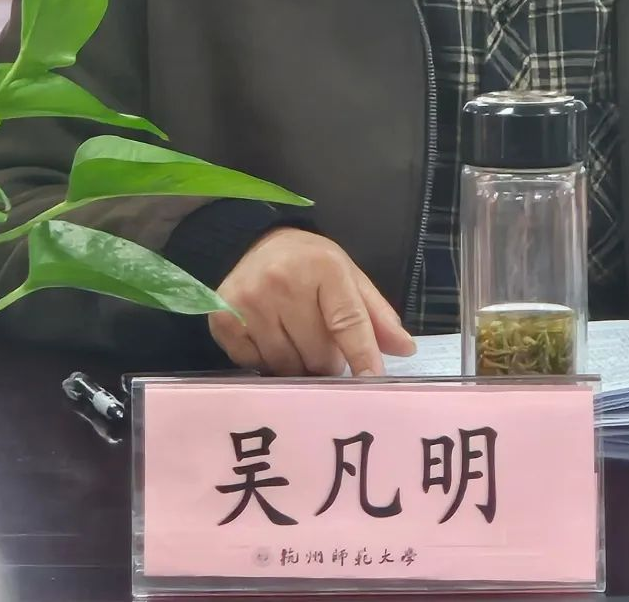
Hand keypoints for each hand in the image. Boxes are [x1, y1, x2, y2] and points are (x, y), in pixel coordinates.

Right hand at [209, 227, 415, 375]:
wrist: (252, 242)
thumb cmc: (308, 264)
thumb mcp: (347, 276)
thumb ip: (375, 314)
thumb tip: (405, 350)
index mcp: (324, 267)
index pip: (348, 322)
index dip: (362, 356)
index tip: (372, 384)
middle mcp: (284, 282)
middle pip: (317, 353)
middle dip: (327, 360)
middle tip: (323, 346)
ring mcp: (250, 302)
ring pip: (285, 366)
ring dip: (296, 365)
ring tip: (296, 342)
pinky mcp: (223, 320)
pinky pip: (254, 366)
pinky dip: (266, 363)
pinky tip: (269, 340)